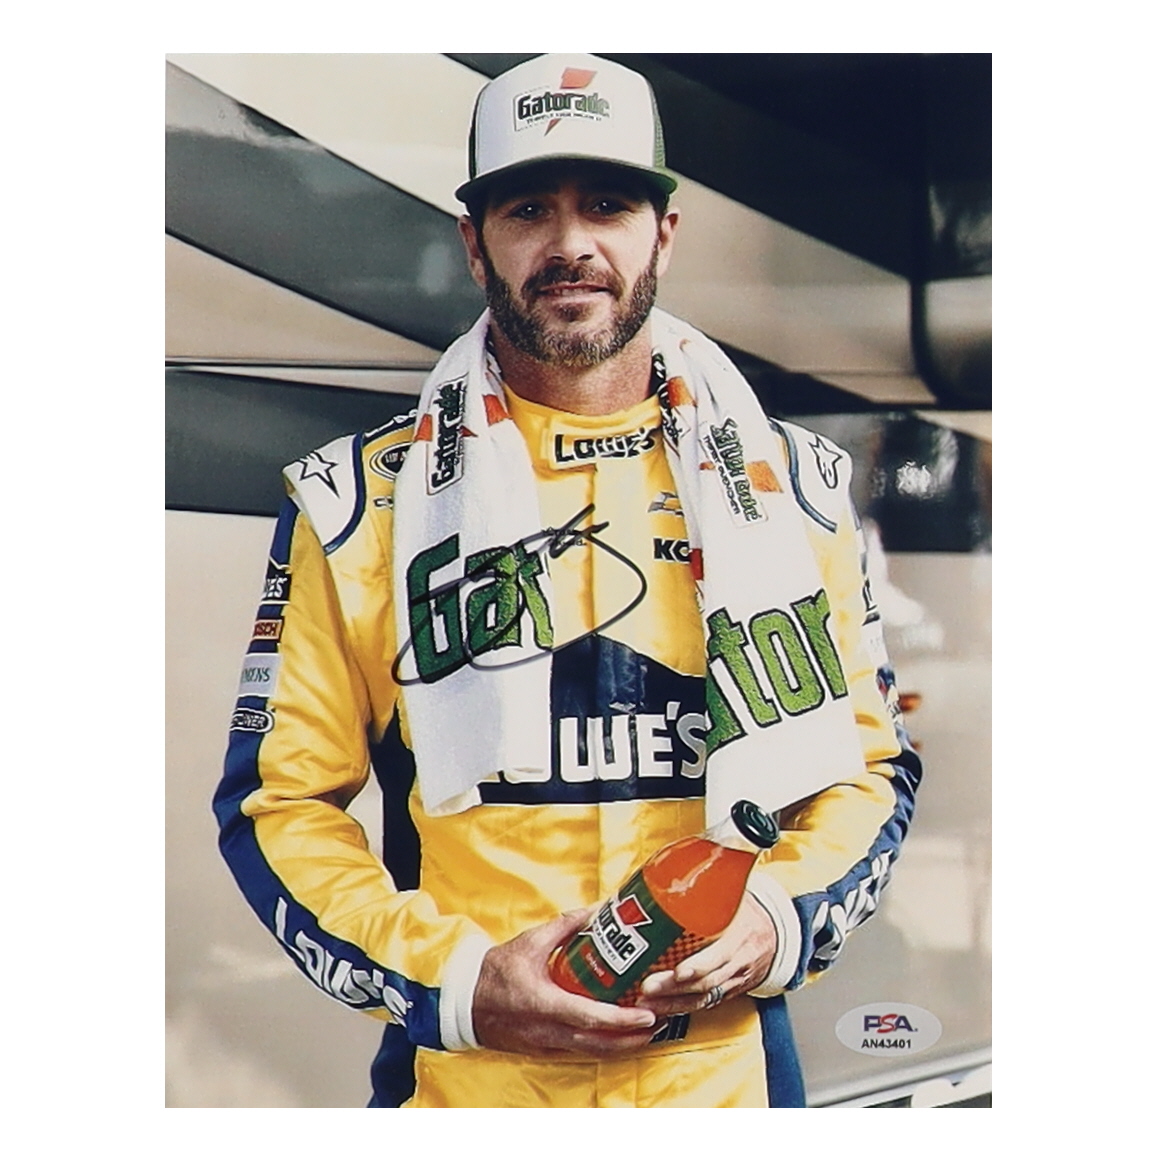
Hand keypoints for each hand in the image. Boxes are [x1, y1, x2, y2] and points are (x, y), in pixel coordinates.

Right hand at [472, 908, 658, 1055]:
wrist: (465, 1001)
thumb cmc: (497, 971)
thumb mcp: (530, 942)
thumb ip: (565, 926)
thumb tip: (597, 909)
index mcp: (545, 1004)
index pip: (590, 1017)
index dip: (621, 1020)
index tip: (647, 1014)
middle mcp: (548, 1030)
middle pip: (599, 1044)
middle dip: (632, 1037)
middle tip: (659, 1022)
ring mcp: (546, 1044)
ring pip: (592, 1053)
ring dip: (622, 1046)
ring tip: (648, 1032)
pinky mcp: (544, 1049)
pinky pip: (580, 1052)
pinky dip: (603, 1048)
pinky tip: (619, 1038)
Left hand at [633, 893, 776, 1015]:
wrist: (776, 936)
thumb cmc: (749, 912)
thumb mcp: (736, 897)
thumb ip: (710, 887)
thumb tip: (676, 865)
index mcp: (741, 937)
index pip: (720, 956)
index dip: (699, 966)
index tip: (678, 971)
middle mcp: (737, 964)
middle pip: (705, 982)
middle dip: (674, 989)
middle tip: (647, 987)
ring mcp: (731, 981)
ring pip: (701, 999)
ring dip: (671, 1004)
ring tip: (645, 1002)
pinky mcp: (724, 992)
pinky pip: (702, 1005)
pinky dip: (679, 1009)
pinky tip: (657, 1009)